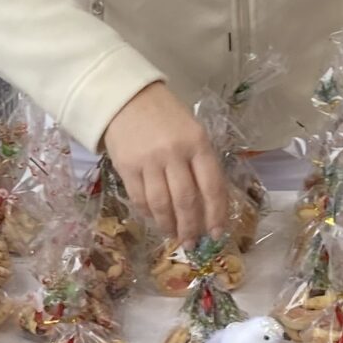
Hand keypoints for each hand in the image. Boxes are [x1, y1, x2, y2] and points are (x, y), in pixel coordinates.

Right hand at [102, 81, 232, 245]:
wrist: (126, 98)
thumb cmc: (166, 116)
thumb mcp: (192, 131)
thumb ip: (200, 162)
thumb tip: (207, 204)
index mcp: (198, 143)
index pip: (212, 186)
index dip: (216, 215)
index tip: (217, 234)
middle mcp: (175, 153)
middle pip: (186, 201)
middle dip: (191, 227)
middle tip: (193, 244)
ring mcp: (149, 161)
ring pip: (162, 204)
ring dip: (169, 226)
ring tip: (174, 236)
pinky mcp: (127, 167)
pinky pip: (140, 199)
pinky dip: (149, 214)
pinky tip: (155, 219)